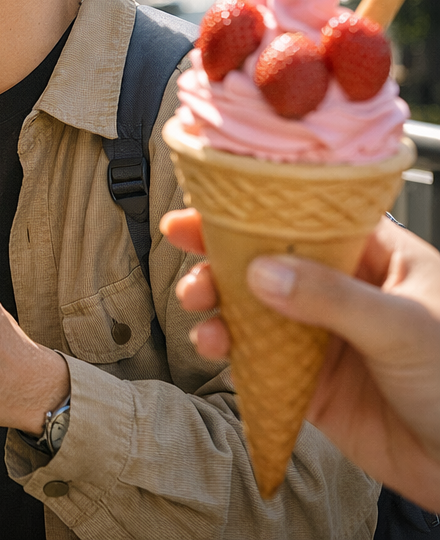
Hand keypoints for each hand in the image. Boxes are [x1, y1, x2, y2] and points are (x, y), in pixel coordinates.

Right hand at [163, 208, 439, 508]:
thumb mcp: (402, 329)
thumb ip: (332, 298)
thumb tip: (263, 272)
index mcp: (381, 260)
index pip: (311, 220)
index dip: (256, 211)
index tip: (206, 208)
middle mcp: (348, 292)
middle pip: (271, 260)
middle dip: (223, 257)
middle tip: (188, 256)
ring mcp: (327, 337)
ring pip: (256, 309)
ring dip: (219, 305)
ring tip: (199, 310)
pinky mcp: (311, 382)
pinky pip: (258, 359)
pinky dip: (229, 352)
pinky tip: (216, 347)